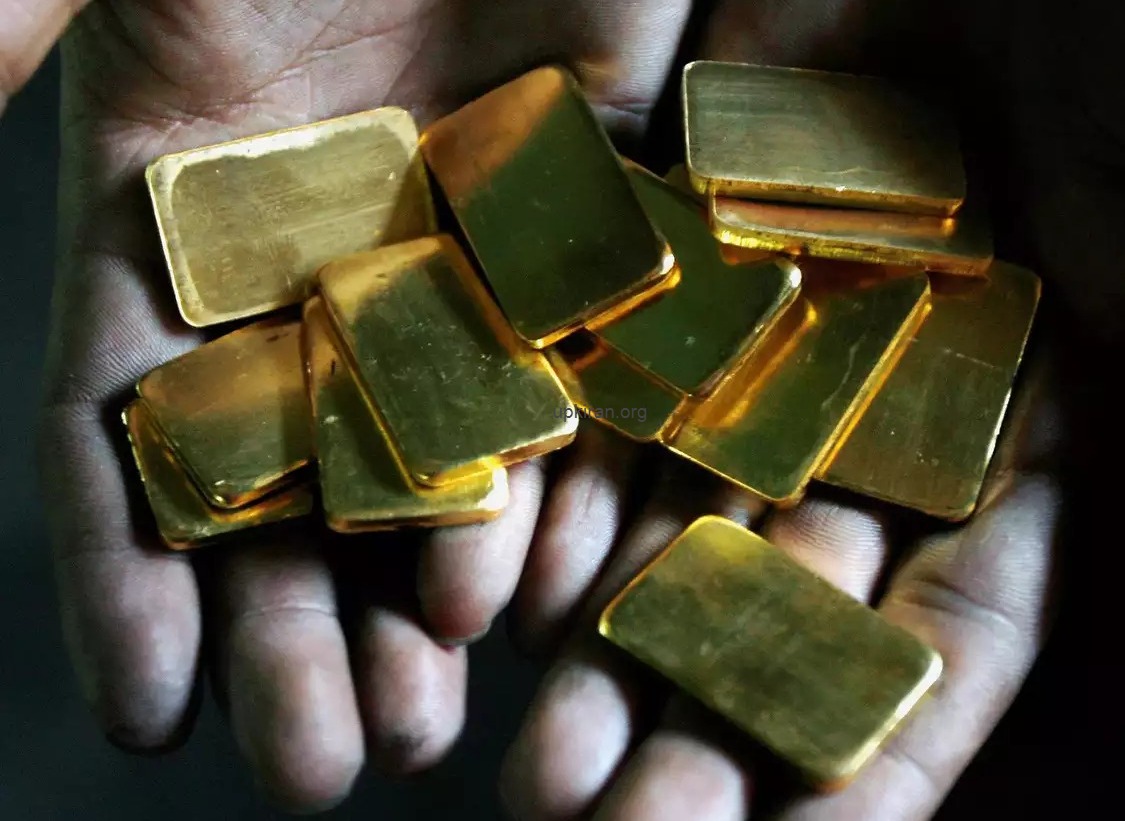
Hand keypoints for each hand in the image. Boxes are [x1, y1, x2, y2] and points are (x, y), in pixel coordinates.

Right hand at [34, 0, 692, 810]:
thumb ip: (0, 30)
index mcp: (184, 218)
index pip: (135, 434)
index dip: (127, 576)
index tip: (140, 715)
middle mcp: (318, 269)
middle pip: (294, 487)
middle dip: (296, 635)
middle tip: (325, 771)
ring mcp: (457, 263)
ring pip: (434, 464)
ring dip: (424, 596)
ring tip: (429, 724)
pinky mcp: (583, 236)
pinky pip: (568, 387)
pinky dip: (551, 488)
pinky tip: (534, 596)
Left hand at [500, 3, 1124, 819]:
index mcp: (1020, 420)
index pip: (949, 625)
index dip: (887, 747)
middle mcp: (877, 395)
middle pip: (784, 595)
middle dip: (710, 723)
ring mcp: (766, 319)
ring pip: (673, 510)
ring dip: (611, 639)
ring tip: (537, 770)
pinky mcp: (674, 230)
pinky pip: (600, 371)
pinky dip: (556, 478)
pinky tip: (495, 592)